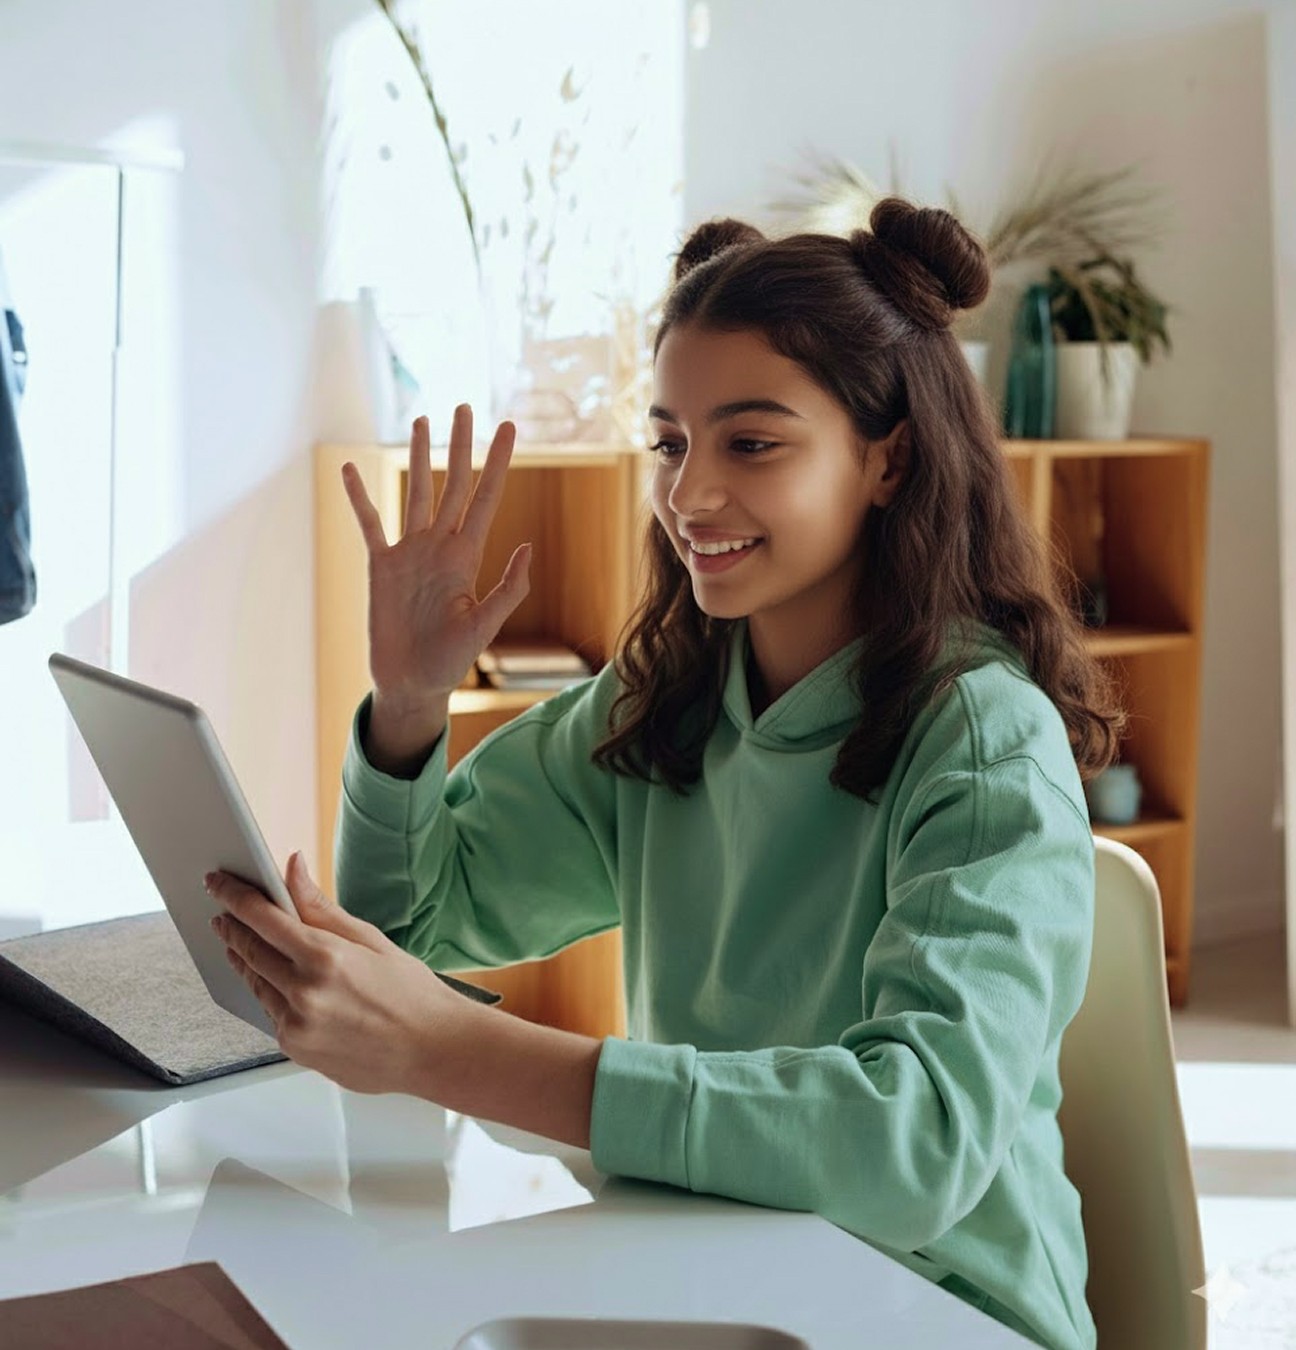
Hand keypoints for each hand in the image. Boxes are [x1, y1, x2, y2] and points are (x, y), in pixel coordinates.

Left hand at [205, 853, 472, 1094]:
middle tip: (222, 911)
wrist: (432, 1050)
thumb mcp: (370, 939)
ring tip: (239, 942)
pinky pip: (270, 1013)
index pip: (263, 918)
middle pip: (250, 950)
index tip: (217, 882)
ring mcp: (296, 1026)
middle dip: (232, 927)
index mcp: (325, 957)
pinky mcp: (295, 1050)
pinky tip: (271, 980)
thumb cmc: (412, 993)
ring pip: (255, 983)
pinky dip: (267, 992)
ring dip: (244, 959)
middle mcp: (304, 993)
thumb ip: (320, 906)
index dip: (234, 895)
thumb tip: (292, 868)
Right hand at [341, 405, 531, 708]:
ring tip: (420, 420)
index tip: (507, 428)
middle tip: (464, 407)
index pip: (485, 497)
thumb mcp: (483, 627)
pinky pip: (369, 523)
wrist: (411, 683)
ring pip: (415, 493)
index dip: (497, 462)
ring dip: (417, 457)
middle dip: (459, 446)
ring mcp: (410, 554)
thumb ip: (506, 588)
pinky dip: (358, 497)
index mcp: (467, 557)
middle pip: (452, 484)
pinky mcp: (381, 566)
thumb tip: (527, 546)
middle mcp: (439, 547)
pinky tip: (349, 468)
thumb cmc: (450, 662)